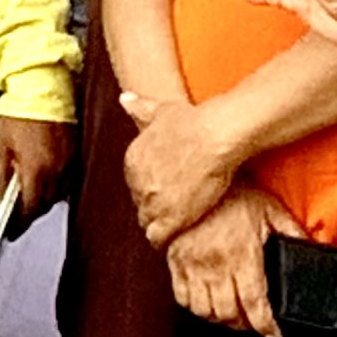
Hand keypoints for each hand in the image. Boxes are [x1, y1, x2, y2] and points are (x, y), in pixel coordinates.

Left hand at [0, 115, 68, 226]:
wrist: (42, 90)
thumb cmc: (16, 116)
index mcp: (36, 171)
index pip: (30, 209)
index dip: (20, 224)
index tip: (10, 233)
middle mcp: (57, 172)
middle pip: (44, 205)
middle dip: (30, 213)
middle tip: (16, 216)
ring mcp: (69, 164)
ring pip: (57, 195)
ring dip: (43, 200)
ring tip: (28, 197)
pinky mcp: (76, 155)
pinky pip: (67, 182)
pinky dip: (55, 187)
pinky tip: (44, 181)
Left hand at [119, 95, 237, 248]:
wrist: (211, 136)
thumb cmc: (191, 121)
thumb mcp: (160, 110)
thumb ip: (140, 107)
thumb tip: (125, 98)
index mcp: (132, 160)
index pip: (136, 184)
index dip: (151, 188)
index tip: (164, 190)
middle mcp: (137, 181)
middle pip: (141, 202)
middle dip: (154, 205)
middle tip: (172, 208)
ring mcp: (152, 201)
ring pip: (148, 221)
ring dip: (159, 224)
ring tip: (174, 225)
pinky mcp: (170, 217)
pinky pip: (158, 237)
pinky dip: (164, 239)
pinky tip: (173, 237)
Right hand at [165, 187, 290, 336]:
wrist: (194, 176)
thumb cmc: (234, 192)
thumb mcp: (271, 209)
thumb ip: (292, 232)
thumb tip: (311, 248)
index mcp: (242, 256)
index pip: (255, 304)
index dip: (266, 326)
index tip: (273, 334)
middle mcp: (216, 264)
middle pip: (228, 314)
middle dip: (244, 325)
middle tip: (253, 323)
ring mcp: (193, 264)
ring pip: (204, 311)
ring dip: (219, 318)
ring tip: (230, 314)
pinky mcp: (175, 261)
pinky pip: (181, 297)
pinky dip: (194, 307)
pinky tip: (206, 301)